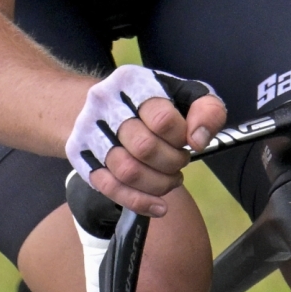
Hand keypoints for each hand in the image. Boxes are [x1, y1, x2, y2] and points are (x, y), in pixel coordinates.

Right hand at [65, 66, 225, 216]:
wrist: (92, 107)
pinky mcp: (84, 160)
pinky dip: (140, 202)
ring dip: (159, 184)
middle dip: (172, 162)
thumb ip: (206, 109)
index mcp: (132, 85)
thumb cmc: (148, 102)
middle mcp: (105, 107)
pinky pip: (111, 189)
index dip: (182, 137)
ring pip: (128, 172)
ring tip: (171, 179)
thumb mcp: (183, 93)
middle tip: (180, 160)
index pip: (163, 119)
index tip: (188, 140)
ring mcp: (91, 135)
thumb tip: (200, 140)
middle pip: (144, 148)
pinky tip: (159, 207)